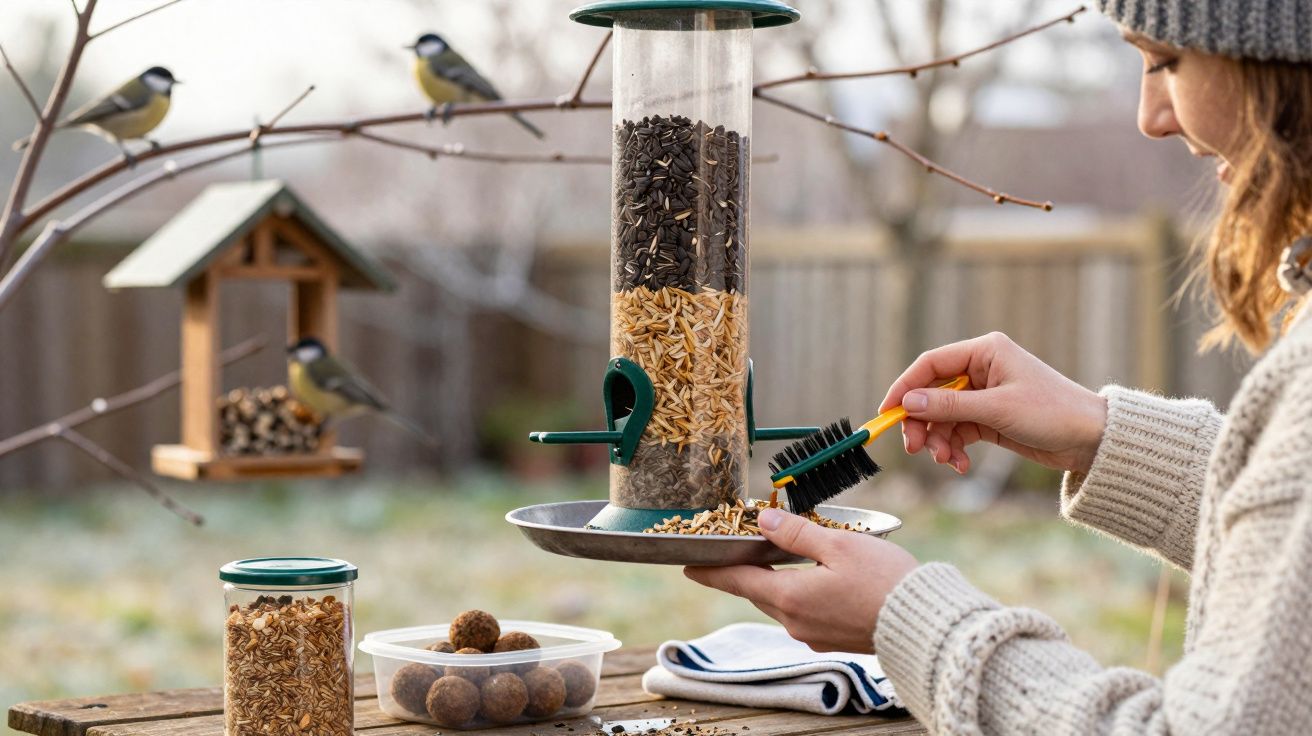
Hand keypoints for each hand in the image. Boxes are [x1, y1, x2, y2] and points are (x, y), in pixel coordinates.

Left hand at [684, 508, 917, 652]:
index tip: (688, 567)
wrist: (922, 624)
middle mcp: (795, 622)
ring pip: (780, 603)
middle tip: (731, 552)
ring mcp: (813, 635)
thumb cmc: (884, 580)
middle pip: (758, 591)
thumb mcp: (838, 545)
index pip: (737, 581)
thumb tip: (762, 522)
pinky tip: (808, 578)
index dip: (711, 572)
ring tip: (771, 558)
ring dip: (773, 581)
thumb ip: (796, 533)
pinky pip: (801, 613)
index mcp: (790, 597)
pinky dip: (796, 593)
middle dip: (744, 571)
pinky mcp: (831, 639)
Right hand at [880, 332, 1107, 473]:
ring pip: (943, 416)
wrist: (1092, 439)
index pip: (930, 364)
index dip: (905, 387)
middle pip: (932, 393)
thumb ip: (949, 405)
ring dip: (939, 440)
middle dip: (923, 422)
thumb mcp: (997, 409)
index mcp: (984, 352)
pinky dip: (954, 448)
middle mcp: (982, 369)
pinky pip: (958, 431)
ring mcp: (985, 394)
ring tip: (946, 460)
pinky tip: (960, 463)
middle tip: (916, 447)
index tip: (887, 412)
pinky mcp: (990, 418)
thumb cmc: (1052, 413)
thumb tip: (909, 402)